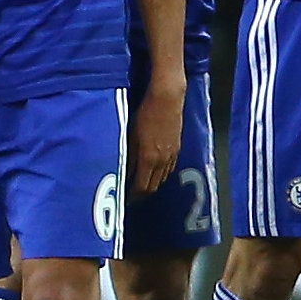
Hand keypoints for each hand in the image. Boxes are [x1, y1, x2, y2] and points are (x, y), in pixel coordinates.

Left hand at [129, 71, 184, 198]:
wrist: (167, 100)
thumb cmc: (144, 114)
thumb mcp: (131, 136)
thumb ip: (129, 157)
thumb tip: (123, 174)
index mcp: (148, 159)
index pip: (141, 187)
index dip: (133, 196)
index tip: (124, 199)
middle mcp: (162, 161)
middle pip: (153, 187)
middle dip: (142, 193)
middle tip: (131, 195)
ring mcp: (171, 156)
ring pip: (162, 179)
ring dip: (152, 184)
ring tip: (141, 184)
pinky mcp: (177, 149)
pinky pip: (169, 169)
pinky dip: (160, 174)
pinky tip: (153, 171)